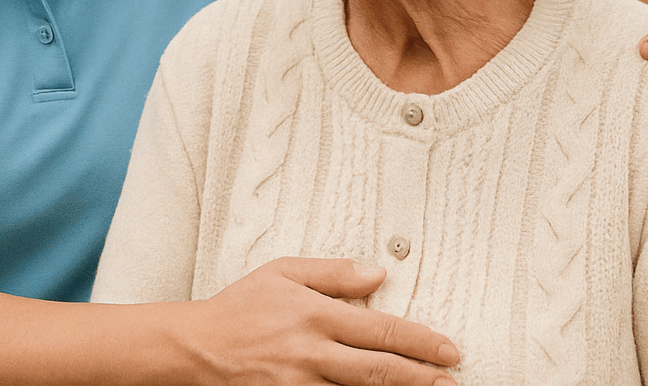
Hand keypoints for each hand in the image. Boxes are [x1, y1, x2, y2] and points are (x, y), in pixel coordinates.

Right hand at [177, 256, 458, 385]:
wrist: (195, 347)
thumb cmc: (239, 307)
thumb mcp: (284, 272)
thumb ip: (333, 273)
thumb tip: (379, 274)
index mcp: (315, 314)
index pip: (381, 329)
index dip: (421, 341)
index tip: (448, 348)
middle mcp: (311, 351)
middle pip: (380, 369)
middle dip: (422, 377)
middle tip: (453, 379)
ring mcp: (299, 384)